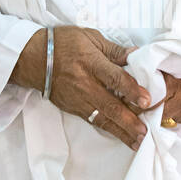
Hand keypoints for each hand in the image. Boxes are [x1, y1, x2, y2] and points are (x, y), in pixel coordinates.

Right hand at [11, 27, 150, 151]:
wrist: (33, 59)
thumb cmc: (62, 44)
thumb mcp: (90, 37)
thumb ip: (115, 50)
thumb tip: (136, 54)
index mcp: (91, 62)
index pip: (114, 78)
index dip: (131, 90)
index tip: (147, 100)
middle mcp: (85, 84)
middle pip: (110, 105)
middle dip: (129, 121)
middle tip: (145, 132)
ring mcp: (78, 99)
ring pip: (102, 118)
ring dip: (121, 131)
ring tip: (137, 142)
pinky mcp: (73, 108)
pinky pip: (93, 120)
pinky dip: (108, 129)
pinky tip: (120, 136)